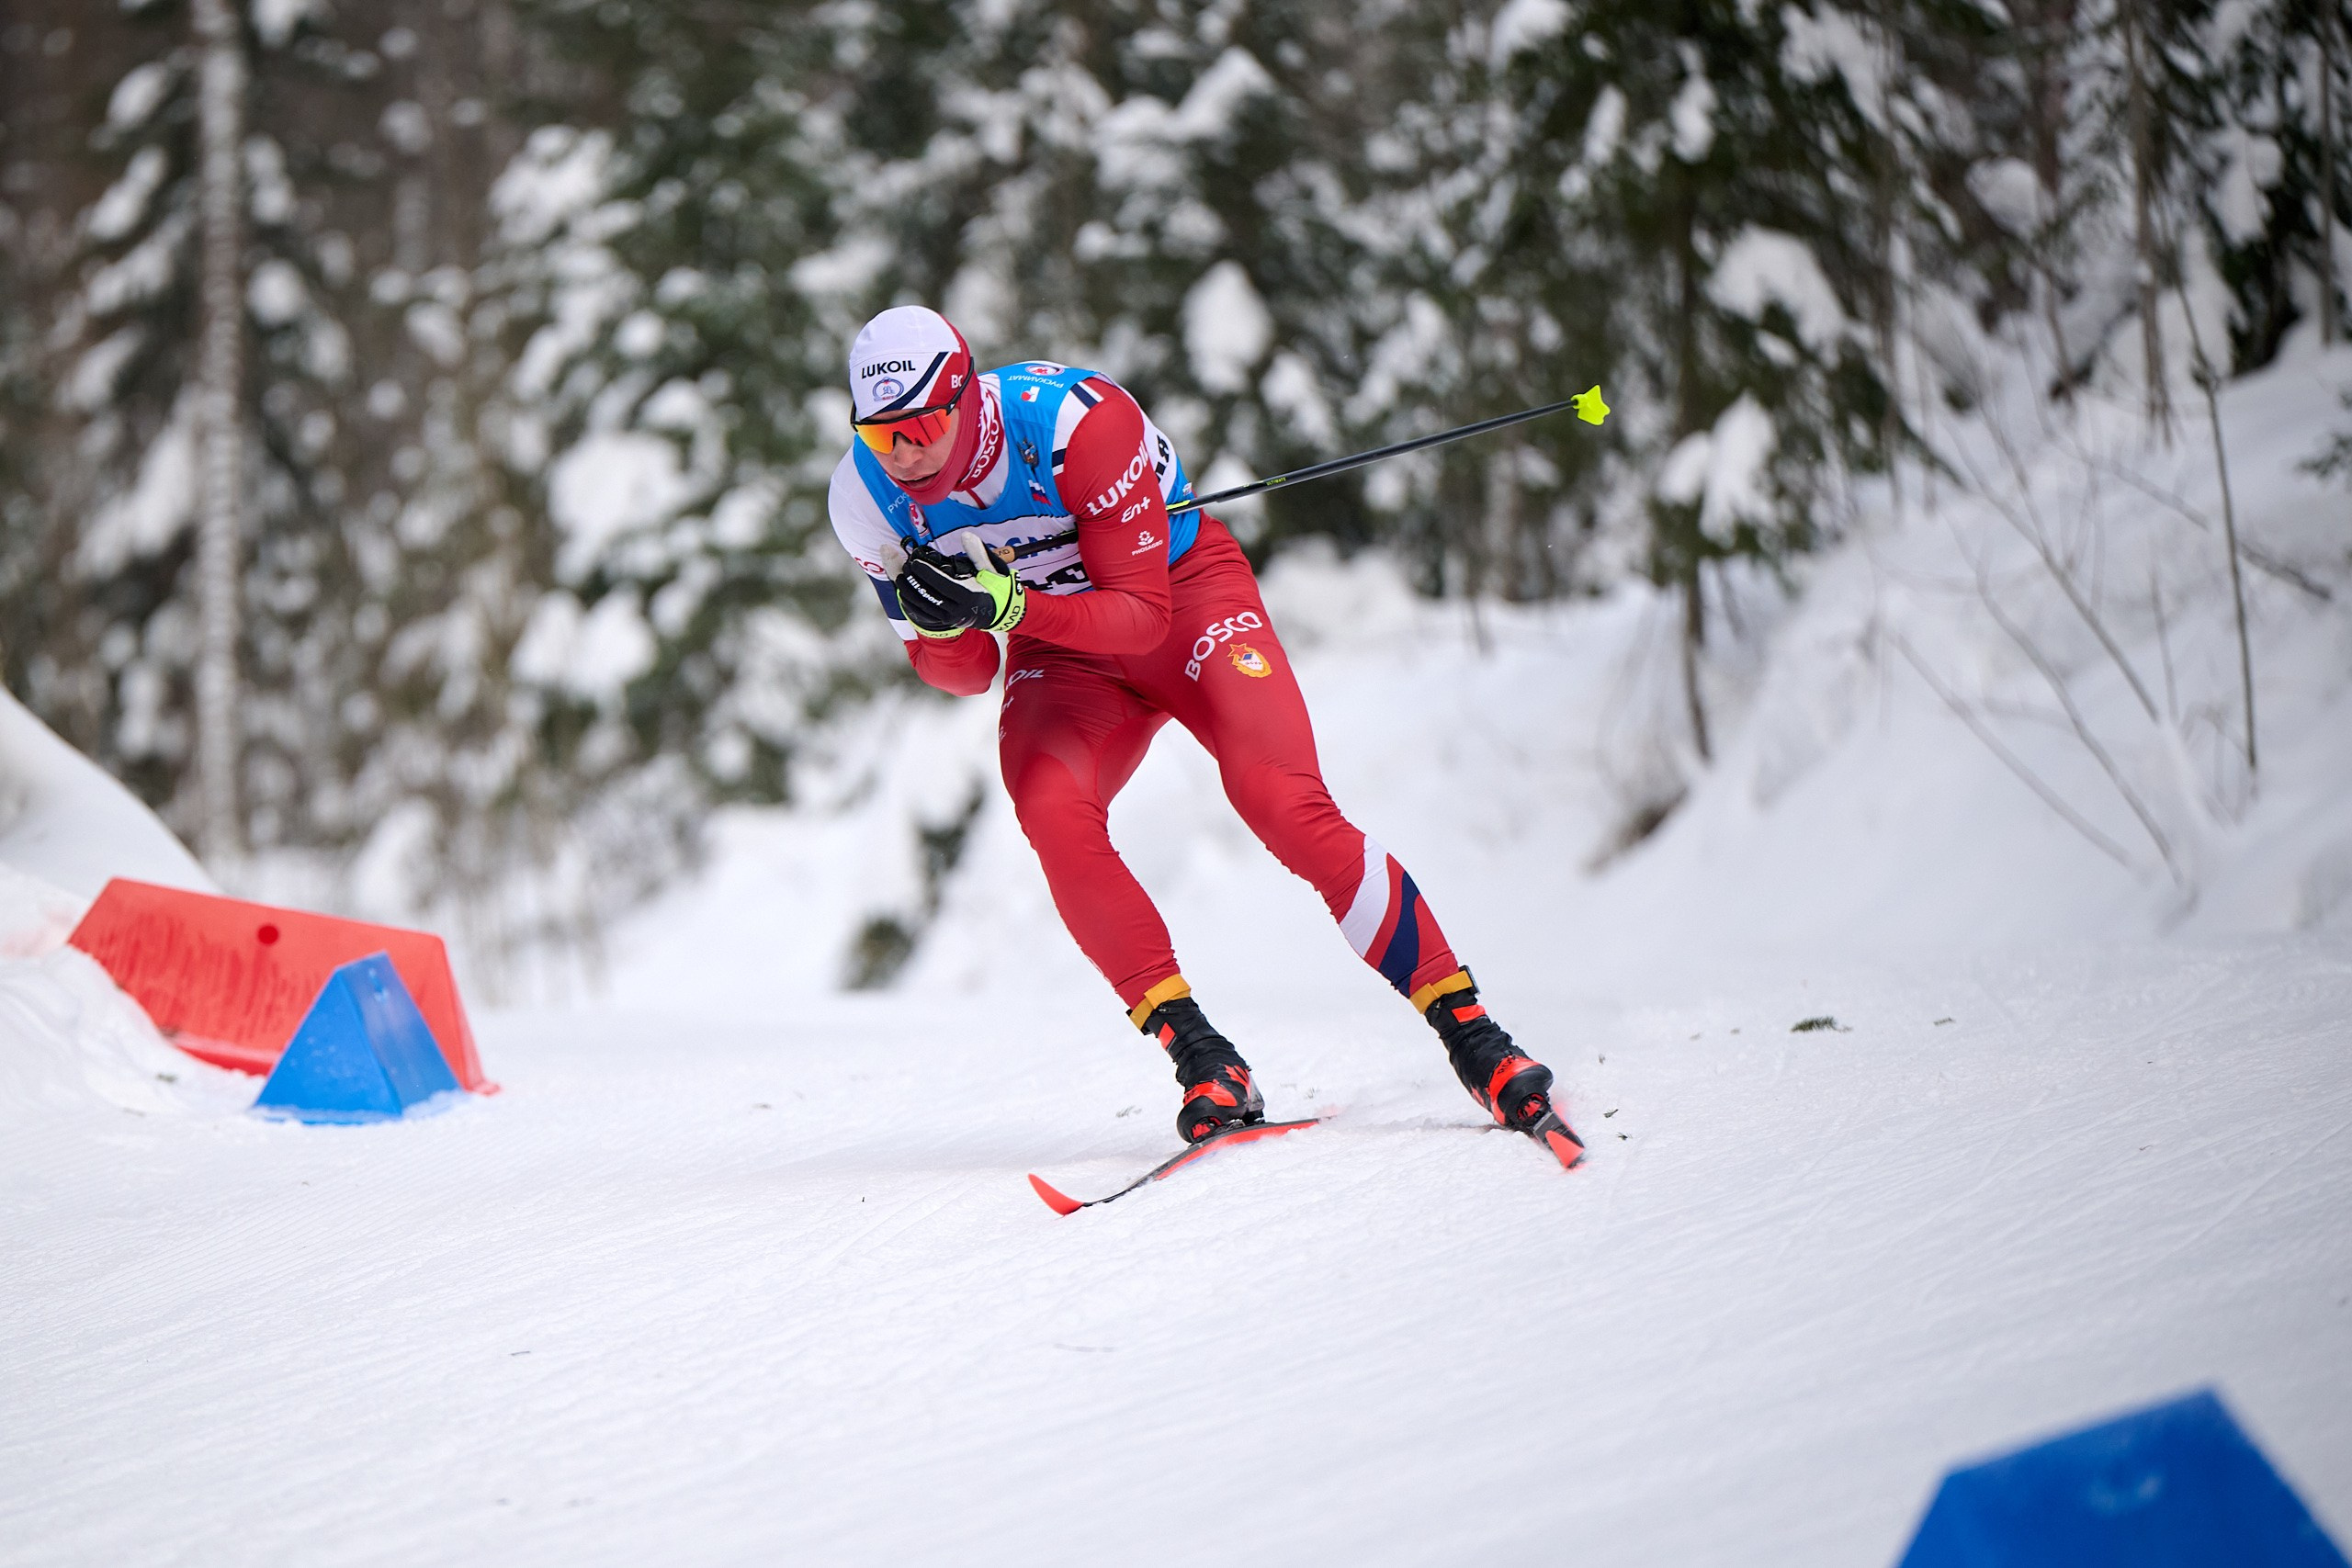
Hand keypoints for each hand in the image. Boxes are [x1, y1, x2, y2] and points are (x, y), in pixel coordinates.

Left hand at [896, 543, 1024, 634]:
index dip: (926, 573)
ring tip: (899, 576)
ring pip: (922, 606)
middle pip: (928, 595)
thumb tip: (966, 536)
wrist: (1003, 614)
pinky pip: (923, 613)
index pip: (942, 584)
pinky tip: (904, 591)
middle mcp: (957, 610)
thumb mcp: (992, 570)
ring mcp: (950, 618)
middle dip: (913, 581)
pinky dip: (911, 602)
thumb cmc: (997, 589)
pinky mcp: (946, 621)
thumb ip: (978, 553)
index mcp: (968, 596)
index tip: (914, 562)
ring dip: (908, 591)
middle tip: (903, 566)